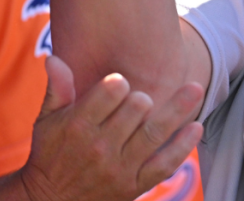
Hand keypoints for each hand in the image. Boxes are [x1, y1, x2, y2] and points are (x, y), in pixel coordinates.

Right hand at [16, 56, 203, 200]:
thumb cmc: (50, 154)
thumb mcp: (46, 122)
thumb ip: (57, 89)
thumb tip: (54, 58)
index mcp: (77, 125)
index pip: (109, 92)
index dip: (119, 83)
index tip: (120, 83)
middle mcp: (99, 147)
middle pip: (136, 109)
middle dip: (142, 98)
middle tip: (140, 100)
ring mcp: (119, 168)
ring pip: (154, 133)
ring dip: (178, 109)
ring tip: (196, 89)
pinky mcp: (134, 186)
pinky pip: (164, 164)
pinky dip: (183, 146)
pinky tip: (197, 127)